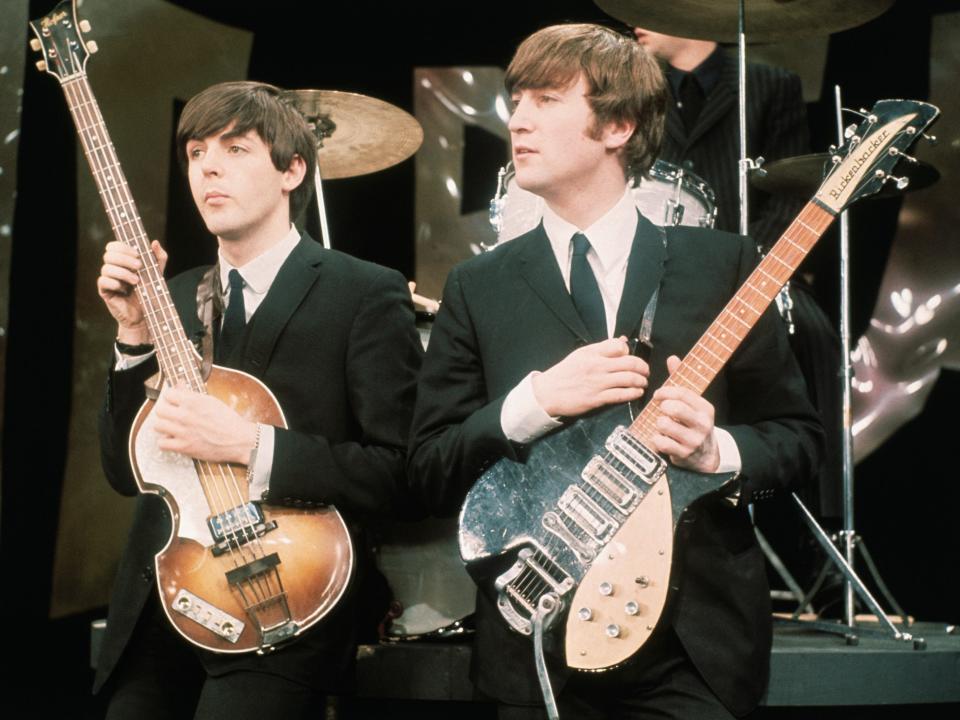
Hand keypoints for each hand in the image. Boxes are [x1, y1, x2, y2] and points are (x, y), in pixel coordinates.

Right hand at [97, 240, 166, 343]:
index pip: (113, 246)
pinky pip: (102, 281)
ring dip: (123, 273)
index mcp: (123, 261)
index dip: (123, 247)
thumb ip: (159, 258)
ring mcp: (108, 279)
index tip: (137, 253)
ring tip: (137, 281)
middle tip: (139, 267)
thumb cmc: (150, 292)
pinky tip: (124, 289)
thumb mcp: (158, 273)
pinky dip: (114, 283)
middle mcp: (113, 268)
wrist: (147, 314)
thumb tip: (155, 242)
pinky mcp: (105, 291)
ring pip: (106, 268)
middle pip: (109, 255)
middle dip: (125, 259)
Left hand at [152, 384, 257, 464]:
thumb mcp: (211, 401)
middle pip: (160, 410)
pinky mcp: (183, 447)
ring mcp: (183, 431)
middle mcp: (185, 415)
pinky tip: (174, 440)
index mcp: (193, 401)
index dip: (172, 398)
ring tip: (173, 428)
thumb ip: (191, 393)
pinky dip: (167, 442)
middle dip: (166, 412)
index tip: (175, 402)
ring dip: (165, 427)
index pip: (168, 394)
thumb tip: (179, 384)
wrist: (239, 440)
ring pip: (158, 426)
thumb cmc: (229, 421)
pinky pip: (162, 443)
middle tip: (173, 416)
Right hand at [532, 337, 648, 417]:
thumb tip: (623, 342)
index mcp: (592, 353)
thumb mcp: (581, 354)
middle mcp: (597, 366)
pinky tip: (637, 392)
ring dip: (641, 381)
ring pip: (629, 379)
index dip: (629, 352)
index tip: (630, 357)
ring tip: (643, 382)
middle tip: (646, 371)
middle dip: (643, 367)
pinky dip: (633, 393)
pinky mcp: (597, 399)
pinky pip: (621, 395)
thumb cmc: (565, 373)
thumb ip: (602, 348)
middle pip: (630, 363)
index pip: (619, 346)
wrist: (548, 393)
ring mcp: (598, 383)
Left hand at [650, 355, 719, 471]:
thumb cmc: (693, 424)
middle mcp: (702, 424)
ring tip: (662, 425)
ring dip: (658, 423)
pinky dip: (656, 439)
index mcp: (705, 408)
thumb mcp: (692, 404)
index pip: (683, 393)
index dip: (666, 391)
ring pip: (665, 424)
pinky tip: (661, 438)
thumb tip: (672, 358)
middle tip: (661, 410)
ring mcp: (693, 440)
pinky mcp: (683, 454)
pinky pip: (661, 442)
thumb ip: (681, 381)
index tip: (658, 394)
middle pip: (674, 408)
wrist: (706, 455)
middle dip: (662, 407)